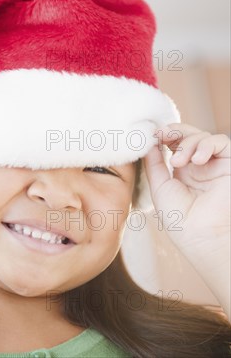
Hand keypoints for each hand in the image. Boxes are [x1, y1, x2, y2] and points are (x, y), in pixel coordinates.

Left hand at [144, 123, 230, 318]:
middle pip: (187, 135)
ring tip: (179, 162)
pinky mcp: (230, 164)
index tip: (150, 135)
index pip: (173, 143)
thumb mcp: (160, 188)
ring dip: (187, 143)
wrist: (205, 239)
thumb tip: (147, 142)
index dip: (162, 135)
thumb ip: (154, 164)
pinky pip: (220, 141)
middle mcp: (200, 166)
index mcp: (182, 172)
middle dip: (173, 132)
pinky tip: (197, 160)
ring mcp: (215, 165)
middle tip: (161, 135)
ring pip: (202, 136)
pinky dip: (207, 144)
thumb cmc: (181, 221)